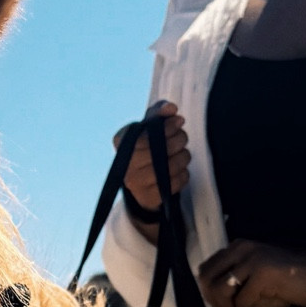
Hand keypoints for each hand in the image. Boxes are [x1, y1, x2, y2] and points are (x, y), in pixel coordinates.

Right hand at [115, 101, 188, 218]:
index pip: (149, 132)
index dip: (168, 126)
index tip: (179, 122)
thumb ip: (159, 112)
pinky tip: (179, 170)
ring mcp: (136, 183)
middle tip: (182, 138)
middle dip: (180, 139)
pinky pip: (176, 182)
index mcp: (121, 141)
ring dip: (184, 157)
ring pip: (172, 165)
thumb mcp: (149, 126)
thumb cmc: (148, 146)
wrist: (141, 181)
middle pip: (162, 149)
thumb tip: (171, 109)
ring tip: (182, 154)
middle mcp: (125, 163)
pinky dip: (183, 174)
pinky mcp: (148, 197)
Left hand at [197, 239, 305, 306]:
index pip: (205, 269)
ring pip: (219, 290)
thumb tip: (215, 302)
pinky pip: (242, 301)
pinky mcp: (264, 273)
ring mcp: (253, 259)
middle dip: (214, 302)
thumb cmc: (295, 278)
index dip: (208, 293)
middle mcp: (242, 248)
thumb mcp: (260, 275)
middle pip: (206, 279)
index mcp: (238, 246)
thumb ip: (238, 281)